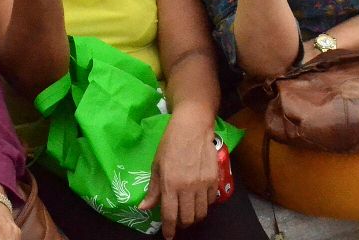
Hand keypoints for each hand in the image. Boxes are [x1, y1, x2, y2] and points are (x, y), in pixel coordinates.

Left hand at [140, 113, 219, 237]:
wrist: (192, 128)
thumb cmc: (170, 145)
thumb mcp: (156, 166)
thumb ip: (153, 189)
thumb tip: (144, 208)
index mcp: (169, 184)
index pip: (170, 215)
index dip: (169, 230)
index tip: (169, 236)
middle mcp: (187, 187)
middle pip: (188, 218)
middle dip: (182, 225)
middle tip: (178, 222)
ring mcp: (202, 184)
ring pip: (201, 213)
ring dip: (194, 217)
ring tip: (189, 213)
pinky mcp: (214, 179)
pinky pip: (211, 201)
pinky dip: (205, 205)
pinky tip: (199, 200)